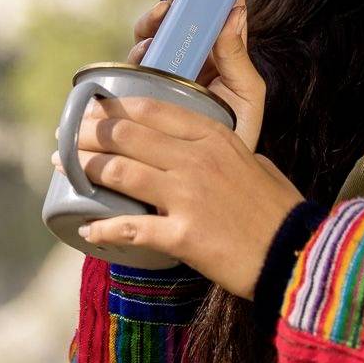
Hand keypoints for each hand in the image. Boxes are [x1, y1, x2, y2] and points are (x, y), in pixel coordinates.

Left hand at [52, 94, 303, 298]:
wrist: (297, 256)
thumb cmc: (280, 211)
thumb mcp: (256, 163)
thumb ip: (228, 149)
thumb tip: (212, 148)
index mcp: (214, 136)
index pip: (151, 108)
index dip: (113, 106)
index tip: (92, 109)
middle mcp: (196, 159)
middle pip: (126, 135)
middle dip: (88, 133)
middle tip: (66, 136)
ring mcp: (187, 196)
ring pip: (119, 173)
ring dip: (85, 169)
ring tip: (66, 168)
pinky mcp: (182, 235)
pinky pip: (130, 228)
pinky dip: (104, 229)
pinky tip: (88, 230)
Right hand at [127, 0, 265, 152]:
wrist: (214, 182)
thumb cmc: (236, 135)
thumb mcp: (246, 95)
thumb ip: (238, 56)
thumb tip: (235, 10)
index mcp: (212, 54)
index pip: (205, 12)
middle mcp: (183, 59)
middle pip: (171, 20)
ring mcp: (159, 75)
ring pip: (148, 39)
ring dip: (153, 23)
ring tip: (162, 17)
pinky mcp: (139, 95)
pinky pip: (131, 70)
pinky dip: (137, 54)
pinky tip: (144, 52)